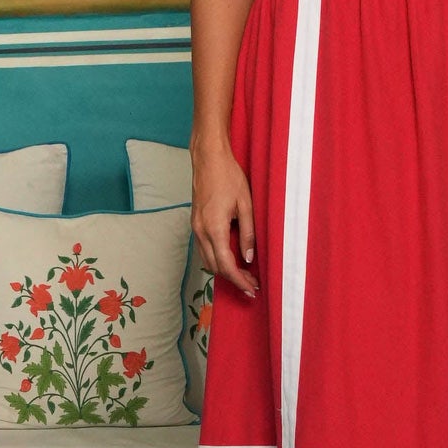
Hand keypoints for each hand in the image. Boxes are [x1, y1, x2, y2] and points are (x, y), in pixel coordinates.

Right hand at [191, 140, 257, 298]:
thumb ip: (248, 233)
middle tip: (252, 284)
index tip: (251, 289)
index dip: (239, 280)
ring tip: (244, 274)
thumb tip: (248, 258)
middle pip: (215, 267)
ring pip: (207, 260)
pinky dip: (217, 258)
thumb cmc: (228, 176)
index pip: (226, 264)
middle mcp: (200, 231)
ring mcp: (195, 227)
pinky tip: (231, 257)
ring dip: (224, 270)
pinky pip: (204, 249)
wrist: (208, 158)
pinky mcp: (195, 223)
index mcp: (214, 228)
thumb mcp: (245, 204)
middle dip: (233, 279)